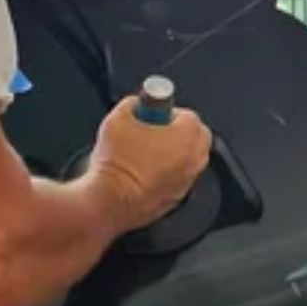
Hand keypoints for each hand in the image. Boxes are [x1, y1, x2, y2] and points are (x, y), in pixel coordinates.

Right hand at [87, 98, 213, 229]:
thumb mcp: (118, 118)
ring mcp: (187, 181)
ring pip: (190, 160)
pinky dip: (168, 174)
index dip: (167, 112)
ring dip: (175, 153)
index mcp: (187, 136)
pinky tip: (145, 172)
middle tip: (156, 130)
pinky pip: (178, 180)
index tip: (153, 114)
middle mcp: (194, 160)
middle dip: (179, 131)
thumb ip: (132, 104)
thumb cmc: (116, 164)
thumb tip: (135, 104)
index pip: (188, 115)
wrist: (109, 201)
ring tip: (149, 152)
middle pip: (197, 137)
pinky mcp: (177, 199)